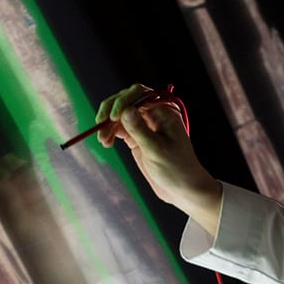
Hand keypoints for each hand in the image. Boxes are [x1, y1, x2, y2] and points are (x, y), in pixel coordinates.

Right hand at [93, 85, 222, 230]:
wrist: (182, 188)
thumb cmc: (176, 169)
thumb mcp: (157, 149)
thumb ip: (140, 130)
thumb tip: (126, 110)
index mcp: (165, 111)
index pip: (139, 94)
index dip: (123, 101)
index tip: (113, 117)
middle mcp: (154, 114)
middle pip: (126, 100)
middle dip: (111, 110)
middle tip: (101, 125)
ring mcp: (144, 125)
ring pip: (119, 114)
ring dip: (107, 124)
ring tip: (103, 141)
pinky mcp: (136, 137)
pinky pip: (118, 127)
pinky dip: (109, 132)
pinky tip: (106, 142)